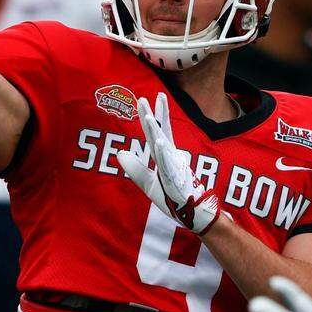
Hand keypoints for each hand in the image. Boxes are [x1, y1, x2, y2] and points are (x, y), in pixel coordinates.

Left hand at [117, 93, 221, 234]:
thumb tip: (120, 152)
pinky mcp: (175, 177)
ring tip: (146, 116)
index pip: (156, 132)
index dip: (151, 116)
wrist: (191, 214)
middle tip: (144, 97)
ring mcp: (173, 166)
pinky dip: (164, 152)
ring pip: (162, 144)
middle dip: (152, 114)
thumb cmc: (172, 197)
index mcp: (164, 156)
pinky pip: (168, 163)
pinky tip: (159, 141)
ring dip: (155, 130)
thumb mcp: (147, 183)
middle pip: (159, 132)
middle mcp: (170, 157)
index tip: (146, 100)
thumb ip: (135, 168)